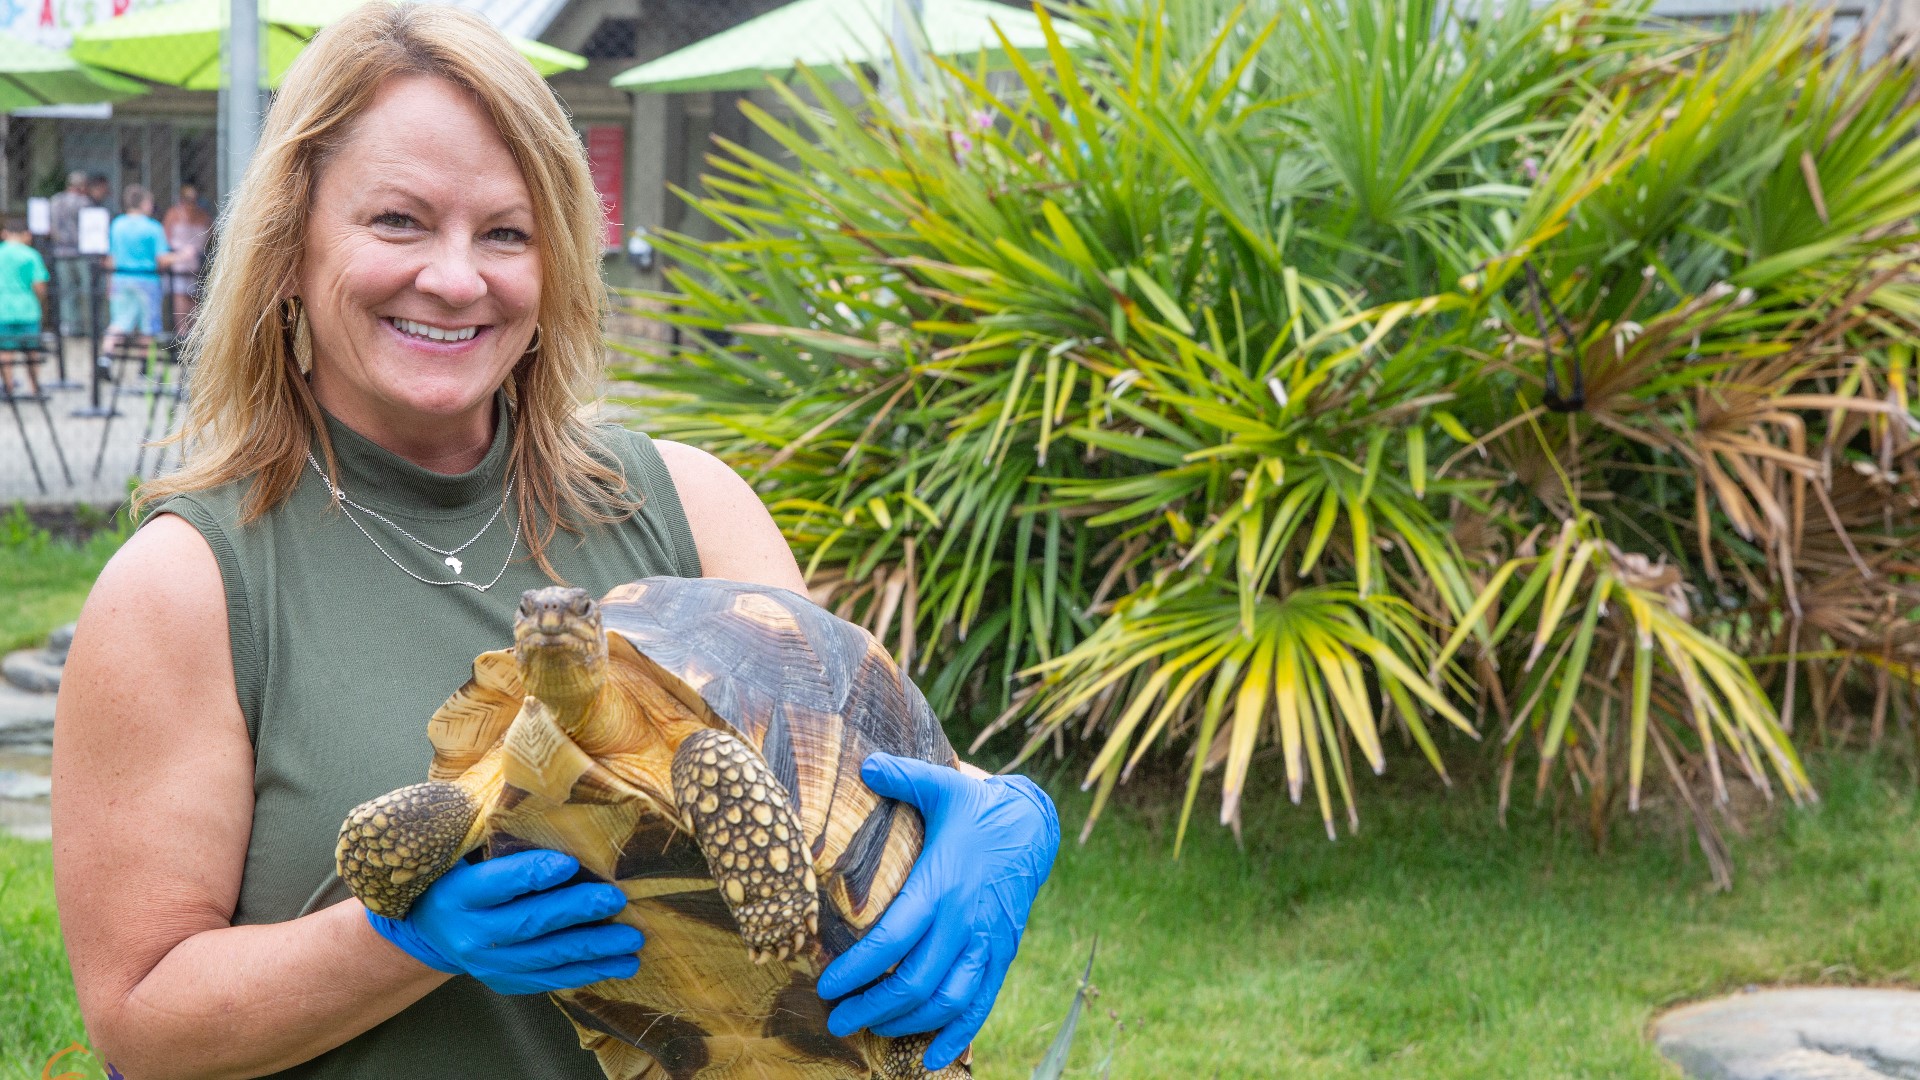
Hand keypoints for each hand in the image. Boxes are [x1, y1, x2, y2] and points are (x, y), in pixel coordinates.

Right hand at [365, 848, 643, 995]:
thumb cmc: (461, 872)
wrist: (430, 926)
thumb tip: (548, 793)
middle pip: (527, 924)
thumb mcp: (464, 850)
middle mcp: (471, 934)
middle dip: (575, 912)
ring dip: (594, 950)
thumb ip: (498, 832)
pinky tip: (623, 965)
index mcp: (459, 894)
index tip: (567, 863)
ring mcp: (488, 964)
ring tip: (633, 940)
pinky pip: (552, 980)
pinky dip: (589, 973)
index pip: (496, 884)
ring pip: (546, 958)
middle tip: (615, 899)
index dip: (530, 874)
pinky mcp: (506, 982)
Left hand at [817, 754, 1058, 1068]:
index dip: (856, 970)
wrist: (1033, 826)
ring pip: (945, 1000)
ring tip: (870, 1029)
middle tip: (836, 1020)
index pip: (891, 940)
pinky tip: (931, 1058)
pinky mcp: (1002, 954)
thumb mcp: (941, 784)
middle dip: (870, 1008)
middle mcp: (964, 921)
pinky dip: (957, 1035)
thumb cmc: (976, 806)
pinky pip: (981, 1004)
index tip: (825, 985)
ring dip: (905, 1023)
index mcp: (940, 884)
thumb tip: (864, 763)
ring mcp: (986, 942)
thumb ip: (900, 776)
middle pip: (914, 983)